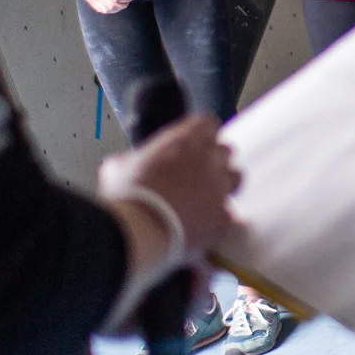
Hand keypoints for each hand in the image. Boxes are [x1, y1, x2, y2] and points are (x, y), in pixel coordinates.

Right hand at [98, 113, 239, 263]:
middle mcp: (209, 158)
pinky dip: (219, 219)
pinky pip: (230, 213)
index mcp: (186, 139)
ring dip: (224, 185)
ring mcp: (220, 186)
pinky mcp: (224, 215)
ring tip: (206, 199)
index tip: (195, 145)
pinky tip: (205, 225)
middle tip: (198, 175)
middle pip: (225, 150)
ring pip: (236, 178)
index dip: (202, 135)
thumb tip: (121, 164)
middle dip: (214, 161)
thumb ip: (129, 160)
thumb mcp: (117, 168)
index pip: (207, 123)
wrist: (139, 230)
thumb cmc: (127, 197)